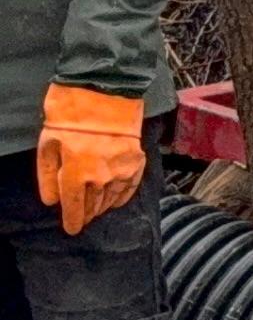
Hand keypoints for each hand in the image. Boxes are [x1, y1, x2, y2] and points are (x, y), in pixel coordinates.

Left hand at [34, 85, 145, 235]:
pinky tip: (115, 201)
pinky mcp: (137, 161)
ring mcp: (122, 170)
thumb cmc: (70, 113)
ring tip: (96, 211)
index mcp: (76, 173)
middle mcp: (101, 177)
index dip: (72, 220)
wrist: (105, 90)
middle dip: (86, 214)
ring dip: (102, 207)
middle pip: (92, 205)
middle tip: (81, 218)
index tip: (71, 229)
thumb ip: (47, 175)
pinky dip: (122, 197)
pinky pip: (130, 187)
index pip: (74, 207)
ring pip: (110, 198)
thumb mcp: (48, 143)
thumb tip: (52, 199)